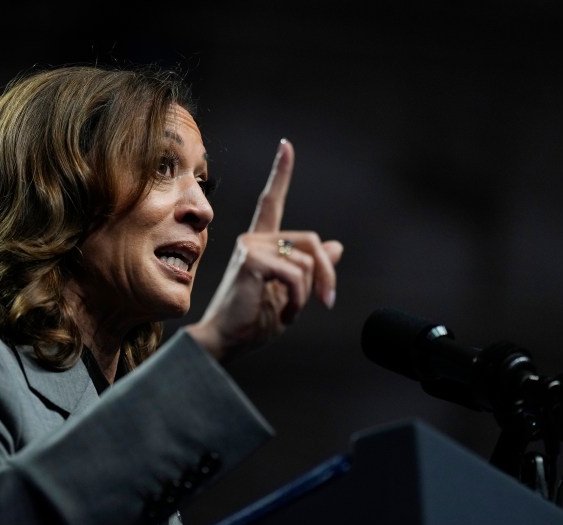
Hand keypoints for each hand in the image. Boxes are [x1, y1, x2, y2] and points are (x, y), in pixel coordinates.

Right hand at [186, 139, 342, 361]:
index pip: (272, 202)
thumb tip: (336, 247)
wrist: (225, 341)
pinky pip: (295, 274)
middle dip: (327, 273)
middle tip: (327, 302)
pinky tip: (283, 313)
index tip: (286, 146)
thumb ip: (310, 270)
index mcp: (260, 245)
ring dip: (308, 293)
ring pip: (306, 261)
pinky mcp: (250, 260)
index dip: (281, 173)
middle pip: (311, 241)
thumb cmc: (252, 322)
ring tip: (289, 311)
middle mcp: (252, 239)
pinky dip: (297, 300)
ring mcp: (250, 247)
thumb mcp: (291, 294)